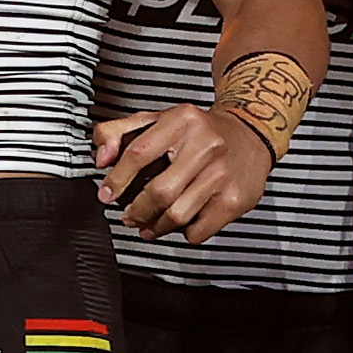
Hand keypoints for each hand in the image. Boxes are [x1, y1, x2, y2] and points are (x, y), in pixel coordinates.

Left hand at [92, 104, 271, 241]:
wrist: (251, 134)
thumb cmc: (198, 130)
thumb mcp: (158, 118)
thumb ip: (118, 132)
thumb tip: (101, 159)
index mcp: (183, 120)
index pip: (138, 153)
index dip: (117, 179)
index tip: (107, 194)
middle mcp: (207, 145)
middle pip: (159, 191)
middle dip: (136, 210)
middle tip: (128, 216)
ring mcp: (223, 175)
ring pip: (177, 215)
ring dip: (156, 226)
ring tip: (148, 225)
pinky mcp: (235, 200)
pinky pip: (199, 230)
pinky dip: (183, 233)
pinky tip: (179, 224)